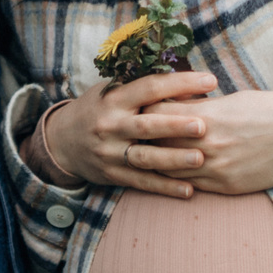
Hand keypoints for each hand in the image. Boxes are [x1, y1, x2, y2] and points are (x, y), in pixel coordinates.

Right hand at [43, 72, 222, 197]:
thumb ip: (145, 89)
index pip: (150, 87)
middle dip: (175, 126)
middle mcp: (111, 125)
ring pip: (145, 157)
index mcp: (114, 99)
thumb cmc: (99, 109)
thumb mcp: (114, 91)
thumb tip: (189, 86)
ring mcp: (110, 152)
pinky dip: (165, 187)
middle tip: (203, 126)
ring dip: (173, 159)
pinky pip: (141, 182)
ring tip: (199, 159)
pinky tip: (188, 191)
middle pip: (146, 125)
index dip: (180, 83)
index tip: (210, 81)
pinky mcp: (112, 174)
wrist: (62, 140)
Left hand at [149, 88, 272, 195]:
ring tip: (151, 155)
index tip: (144, 111)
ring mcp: (216, 168)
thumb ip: (198, 107)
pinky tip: (175, 172)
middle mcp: (207, 144)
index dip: (147, 112)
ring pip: (169, 169)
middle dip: (146, 138)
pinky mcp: (227, 186)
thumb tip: (170, 108)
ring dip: (159, 162)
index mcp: (207, 116)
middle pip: (157, 143)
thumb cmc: (267, 109)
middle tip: (139, 135)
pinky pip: (191, 186)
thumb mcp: (230, 99)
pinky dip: (179, 178)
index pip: (157, 114)